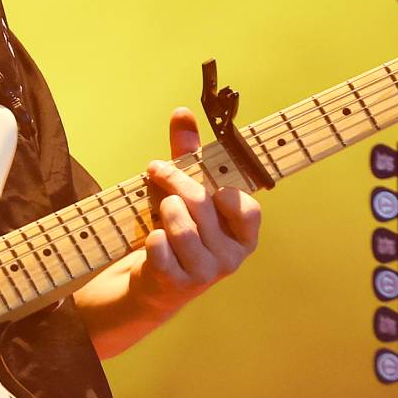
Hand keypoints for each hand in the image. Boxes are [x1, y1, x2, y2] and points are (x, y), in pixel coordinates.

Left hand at [137, 107, 262, 311]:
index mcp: (243, 236)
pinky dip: (151, 237)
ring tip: (159, 209)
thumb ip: (188, 155)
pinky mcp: (175, 283)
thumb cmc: (174, 231)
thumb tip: (182, 112)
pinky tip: (152, 239)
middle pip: (201, 204)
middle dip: (174, 180)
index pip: (247, 208)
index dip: (223, 191)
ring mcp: (204, 273)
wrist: (151, 284)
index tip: (203, 180)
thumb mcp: (185, 192)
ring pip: (181, 224)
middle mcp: (230, 258)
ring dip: (163, 208)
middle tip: (156, 169)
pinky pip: (160, 246)